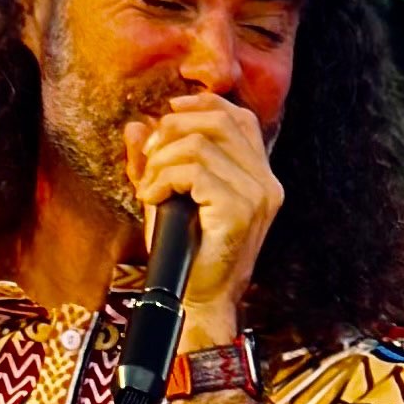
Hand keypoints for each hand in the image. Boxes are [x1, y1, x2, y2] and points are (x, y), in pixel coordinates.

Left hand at [127, 91, 282, 339]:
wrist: (200, 299)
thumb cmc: (187, 252)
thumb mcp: (169, 195)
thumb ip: (156, 159)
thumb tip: (138, 125)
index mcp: (259, 176)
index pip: (239, 117)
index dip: (202, 104)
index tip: (169, 111)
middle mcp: (266, 182)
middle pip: (218, 121)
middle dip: (172, 130)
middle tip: (149, 159)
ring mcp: (257, 196)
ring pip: (199, 145)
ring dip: (161, 162)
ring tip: (150, 186)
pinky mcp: (240, 211)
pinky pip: (193, 172)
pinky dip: (162, 180)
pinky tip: (153, 199)